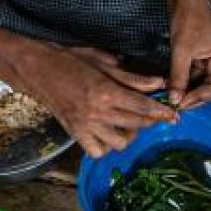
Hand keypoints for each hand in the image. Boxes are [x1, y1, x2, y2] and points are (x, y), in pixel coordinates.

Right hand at [15, 45, 175, 157]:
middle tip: (154, 115)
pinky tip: (108, 134)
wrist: (36, 69)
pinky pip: (97, 151)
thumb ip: (131, 76)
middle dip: (150, 122)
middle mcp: (97, 111)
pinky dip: (106, 146)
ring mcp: (85, 125)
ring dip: (129, 135)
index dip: (161, 112)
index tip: (174, 116)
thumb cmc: (68, 60)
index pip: (142, 106)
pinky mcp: (74, 133)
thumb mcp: (101, 61)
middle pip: (136, 124)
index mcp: (105, 91)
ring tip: (128, 124)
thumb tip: (157, 82)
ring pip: (119, 142)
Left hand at [169, 2, 210, 108]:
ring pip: (203, 82)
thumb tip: (175, 100)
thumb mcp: (181, 51)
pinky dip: (186, 80)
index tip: (181, 104)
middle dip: (193, 96)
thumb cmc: (187, 20)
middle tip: (175, 104)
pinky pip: (198, 73)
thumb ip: (179, 78)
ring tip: (171, 97)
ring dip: (188, 89)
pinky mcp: (208, 56)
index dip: (199, 98)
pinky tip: (173, 86)